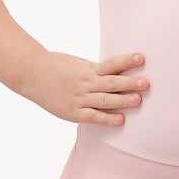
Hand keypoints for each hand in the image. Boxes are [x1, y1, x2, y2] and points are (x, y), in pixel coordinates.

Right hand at [25, 49, 149, 127]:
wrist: (31, 74)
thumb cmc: (56, 67)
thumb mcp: (78, 64)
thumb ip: (96, 71)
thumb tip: (117, 73)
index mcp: (88, 69)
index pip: (111, 64)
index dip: (126, 61)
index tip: (141, 58)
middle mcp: (86, 83)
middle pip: (111, 83)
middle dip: (130, 83)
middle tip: (146, 83)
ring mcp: (79, 98)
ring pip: (105, 99)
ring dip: (123, 100)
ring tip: (138, 99)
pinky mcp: (73, 112)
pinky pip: (93, 116)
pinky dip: (107, 118)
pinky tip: (120, 120)